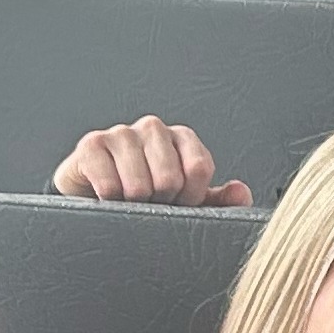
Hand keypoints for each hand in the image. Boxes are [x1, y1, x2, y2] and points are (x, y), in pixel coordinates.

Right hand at [52, 116, 251, 205]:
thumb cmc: (146, 196)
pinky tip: (107, 197)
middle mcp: (153, 128)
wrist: (95, 194)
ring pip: (139, 186)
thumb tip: (241, 192)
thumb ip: (218, 200)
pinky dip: (110, 201)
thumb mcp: (186, 200)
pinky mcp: (91, 144)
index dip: (191, 197)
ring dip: (134, 205)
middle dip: (160, 202)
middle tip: (149, 203)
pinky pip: (109, 186)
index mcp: (182, 137)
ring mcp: (121, 132)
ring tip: (128, 200)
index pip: (200, 168)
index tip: (179, 203)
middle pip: (170, 179)